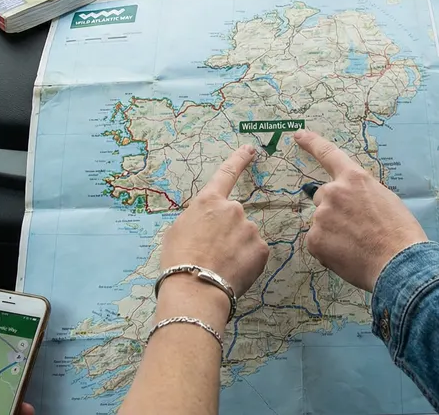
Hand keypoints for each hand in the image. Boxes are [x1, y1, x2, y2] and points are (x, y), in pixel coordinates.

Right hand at [160, 145, 269, 298]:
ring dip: (236, 248)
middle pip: (233, 217)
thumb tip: (205, 223)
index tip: (250, 149)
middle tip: (211, 254)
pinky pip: (254, 252)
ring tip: (219, 266)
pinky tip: (233, 272)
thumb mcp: (177, 231)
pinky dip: (246, 261)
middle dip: (226, 233)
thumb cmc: (178, 260)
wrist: (195, 288)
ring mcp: (249, 228)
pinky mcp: (261, 248)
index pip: (226, 174)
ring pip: (244, 236)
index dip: (239, 159)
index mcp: (208, 201)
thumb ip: (197, 219)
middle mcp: (233, 209)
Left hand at [296, 129, 427, 291]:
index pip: (328, 154)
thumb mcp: (384, 200)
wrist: (399, 263)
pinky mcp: (314, 239)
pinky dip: (328, 249)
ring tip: (357, 246)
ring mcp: (321, 216)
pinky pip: (317, 242)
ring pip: (321, 222)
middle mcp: (333, 192)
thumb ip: (360, 194)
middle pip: (323, 196)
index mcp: (354, 178)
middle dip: (334, 210)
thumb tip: (349, 204)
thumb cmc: (400, 233)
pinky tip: (347, 255)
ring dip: (332, 231)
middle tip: (356, 228)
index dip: (312, 143)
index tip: (298, 134)